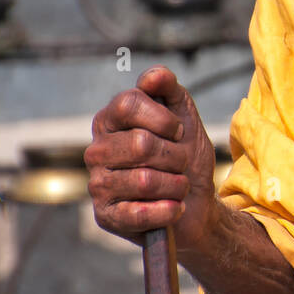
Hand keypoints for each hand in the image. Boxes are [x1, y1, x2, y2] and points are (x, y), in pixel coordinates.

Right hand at [85, 65, 217, 249]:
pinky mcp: (106, 216)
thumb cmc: (184, 155)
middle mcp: (96, 151)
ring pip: (145, 180)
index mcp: (109, 121)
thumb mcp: (183, 115)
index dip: (163, 118)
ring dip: (176, 185)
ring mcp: (98, 184)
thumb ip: (168, 89)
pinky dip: (168, 210)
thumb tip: (153, 77)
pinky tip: (174, 207)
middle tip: (181, 163)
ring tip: (179, 186)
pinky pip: (139, 214)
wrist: (196, 201)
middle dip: (175, 156)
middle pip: (140, 143)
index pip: (128, 104)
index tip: (178, 132)